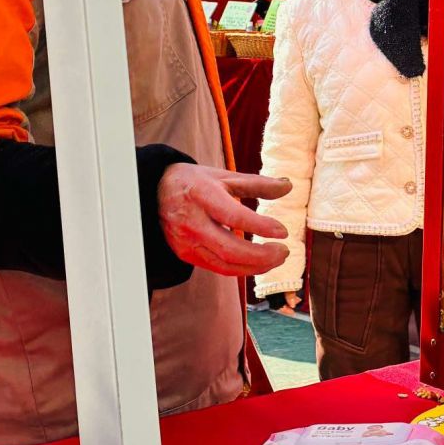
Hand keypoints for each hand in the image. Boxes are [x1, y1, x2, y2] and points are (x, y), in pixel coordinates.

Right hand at [156, 164, 291, 277]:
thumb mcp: (223, 176)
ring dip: (255, 267)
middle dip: (262, 256)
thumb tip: (288, 185)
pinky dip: (241, 268)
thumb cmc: (195, 182)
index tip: (283, 231)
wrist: (154, 193)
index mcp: (201, 195)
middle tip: (284, 251)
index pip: (233, 216)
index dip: (260, 226)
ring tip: (277, 258)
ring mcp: (187, 242)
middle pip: (229, 249)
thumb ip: (257, 183)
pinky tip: (258, 262)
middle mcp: (192, 221)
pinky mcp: (186, 254)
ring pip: (225, 265)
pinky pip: (217, 268)